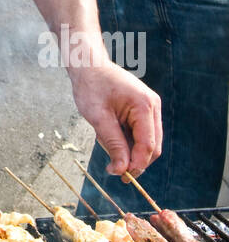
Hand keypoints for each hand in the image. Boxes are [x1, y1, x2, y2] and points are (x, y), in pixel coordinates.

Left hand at [68, 61, 162, 175]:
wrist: (88, 65)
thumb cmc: (91, 86)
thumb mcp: (98, 118)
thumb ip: (113, 145)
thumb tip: (122, 170)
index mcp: (144, 105)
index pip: (147, 145)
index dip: (136, 165)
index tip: (120, 176)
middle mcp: (153, 106)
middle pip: (152, 146)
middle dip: (135, 161)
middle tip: (114, 170)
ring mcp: (150, 106)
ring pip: (147, 141)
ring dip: (130, 150)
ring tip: (106, 141)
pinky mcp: (143, 108)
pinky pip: (141, 132)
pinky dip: (128, 140)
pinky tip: (109, 133)